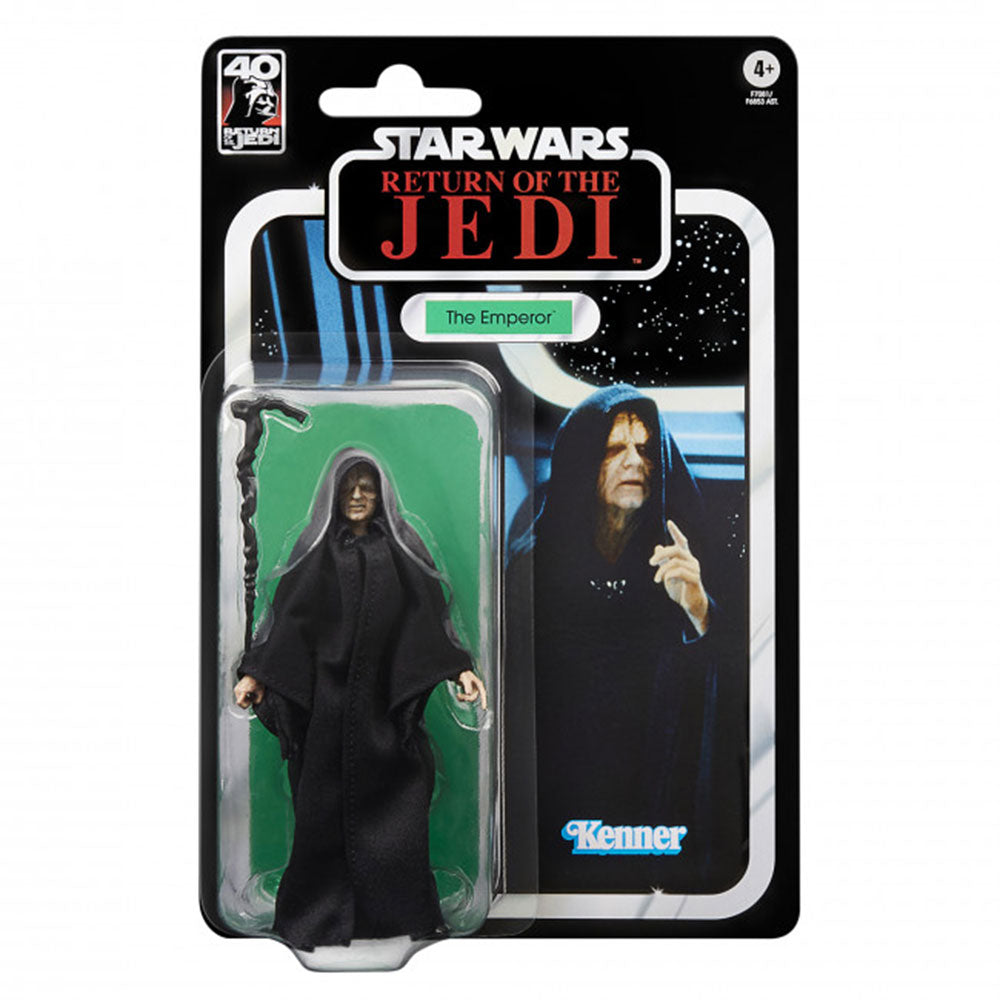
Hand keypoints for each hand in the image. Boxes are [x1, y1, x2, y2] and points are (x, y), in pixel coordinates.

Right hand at [234, 674, 265, 708]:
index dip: (245, 705)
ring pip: (239, 700)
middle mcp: (238, 690)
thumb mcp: (261, 693)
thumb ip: (258, 701)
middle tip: (252, 697)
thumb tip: (254, 703)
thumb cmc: (257, 682)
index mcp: (243, 690)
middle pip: (240, 702)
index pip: (239, 702)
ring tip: (251, 694)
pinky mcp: (236, 689)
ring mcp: (236, 689)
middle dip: (246, 702)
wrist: (254, 674)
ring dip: (245, 699)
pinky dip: (244, 696)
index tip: (250, 702)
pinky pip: (239, 696)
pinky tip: (248, 692)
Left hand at [456, 670, 487, 710]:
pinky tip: (458, 696)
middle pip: (473, 697)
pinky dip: (461, 699)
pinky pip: (465, 698)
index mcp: (478, 684)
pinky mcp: (467, 693)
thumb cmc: (463, 673)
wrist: (458, 672)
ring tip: (458, 695)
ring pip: (469, 699)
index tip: (483, 708)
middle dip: (466, 697)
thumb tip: (469, 694)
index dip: (484, 701)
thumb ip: (467, 685)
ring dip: (463, 698)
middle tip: (459, 695)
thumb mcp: (465, 678)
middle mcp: (476, 688)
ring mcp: (472, 691)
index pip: (483, 693)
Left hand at [649, 519, 709, 634]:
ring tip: (656, 580)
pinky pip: (678, 572)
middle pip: (676, 549)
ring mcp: (694, 569)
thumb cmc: (680, 588)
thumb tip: (658, 547)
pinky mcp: (695, 578)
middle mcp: (691, 561)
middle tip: (651, 562)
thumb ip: (664, 561)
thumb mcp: (668, 574)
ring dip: (662, 571)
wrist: (690, 604)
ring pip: (674, 562)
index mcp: (685, 558)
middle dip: (662, 554)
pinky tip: (666, 581)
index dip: (675, 532)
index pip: (682, 542)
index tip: (669, 522)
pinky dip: (669, 576)